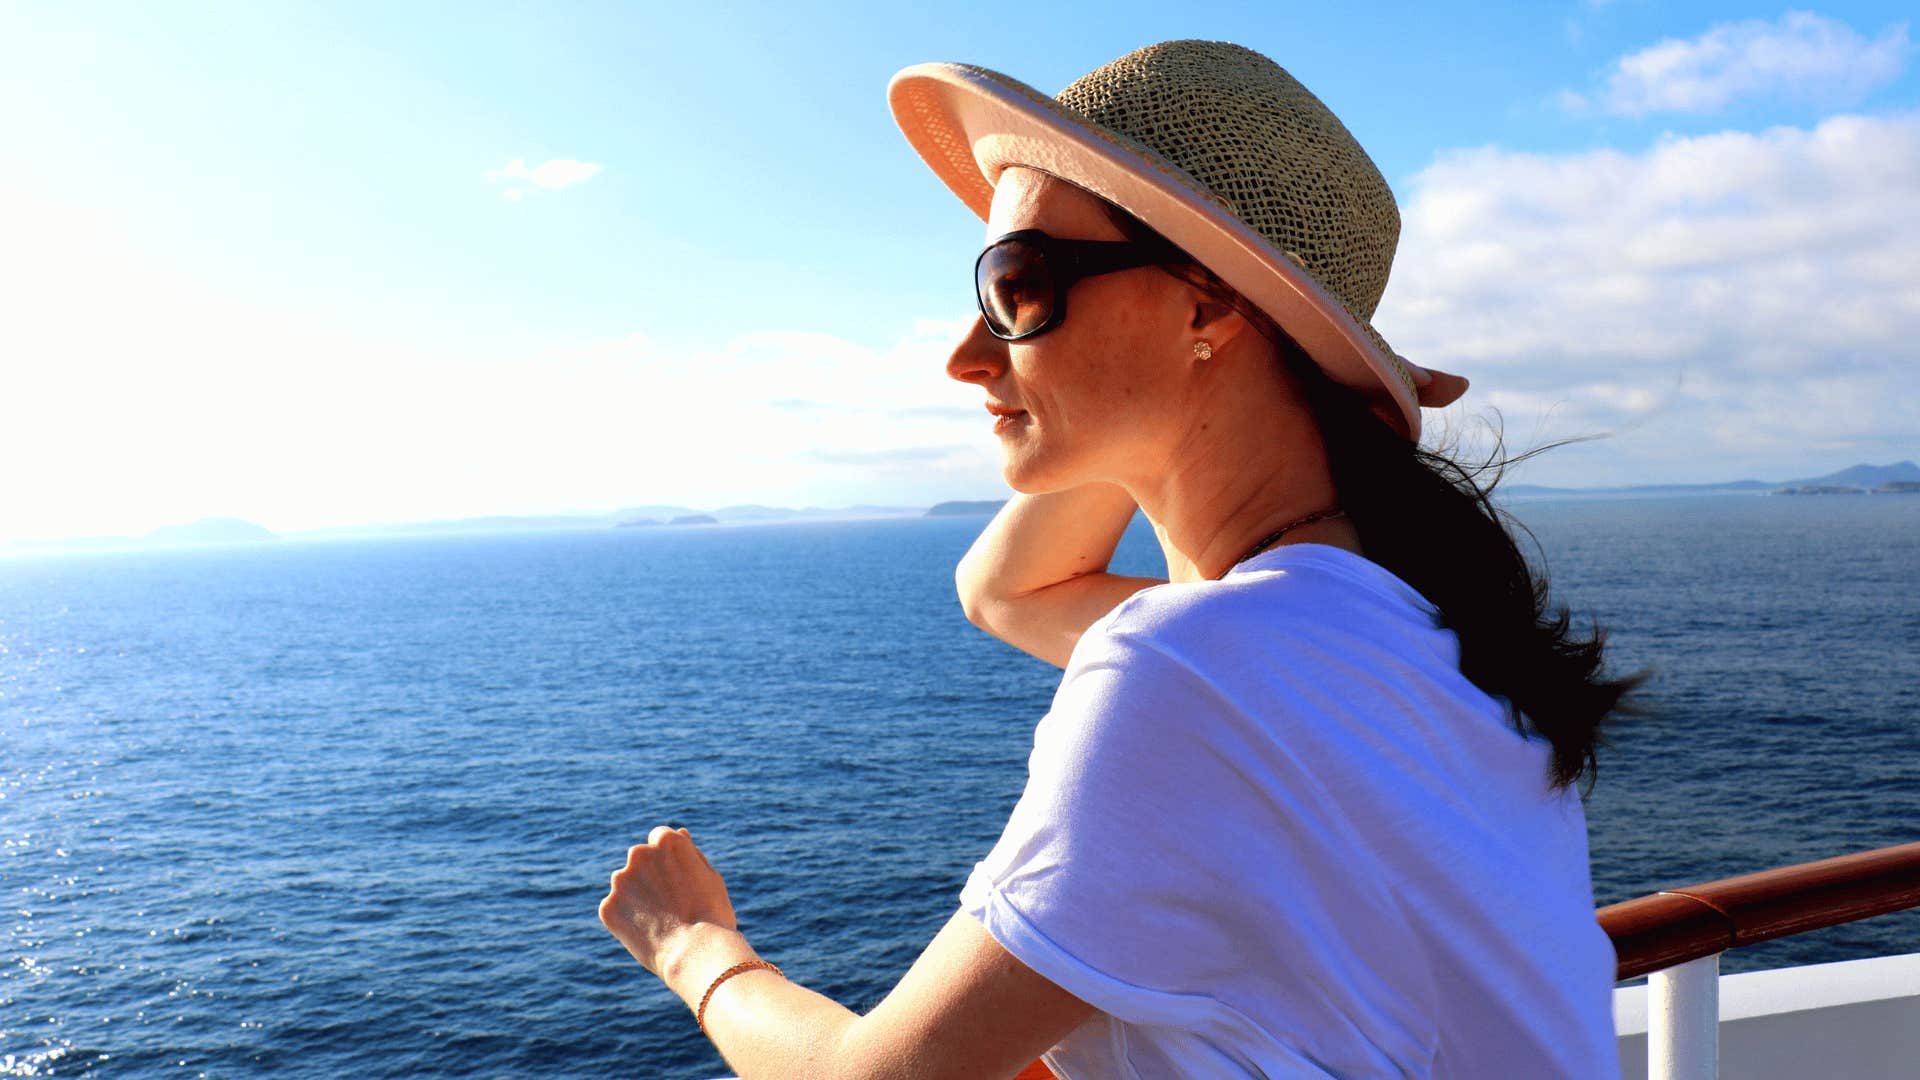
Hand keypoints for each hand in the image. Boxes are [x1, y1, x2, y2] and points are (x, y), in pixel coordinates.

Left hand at [599, 825, 738, 978]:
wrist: (696, 953)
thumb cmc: (712, 916)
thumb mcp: (711, 877)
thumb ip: (691, 854)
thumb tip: (679, 833)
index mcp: (666, 841)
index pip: (659, 838)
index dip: (669, 861)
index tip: (677, 881)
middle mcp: (638, 854)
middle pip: (640, 861)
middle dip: (650, 877)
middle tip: (670, 906)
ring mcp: (620, 881)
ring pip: (626, 886)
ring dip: (636, 898)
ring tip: (660, 923)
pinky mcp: (607, 907)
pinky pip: (615, 910)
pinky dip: (626, 920)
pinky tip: (647, 934)